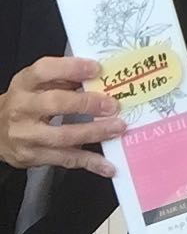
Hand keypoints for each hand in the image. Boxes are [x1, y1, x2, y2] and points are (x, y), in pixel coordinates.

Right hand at [0, 56, 124, 175]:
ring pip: (62, 136)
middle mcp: (22, 108)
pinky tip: (108, 165)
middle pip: (54, 104)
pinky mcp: (33, 157)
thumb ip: (64, 78)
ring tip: (117, 128)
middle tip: (113, 105)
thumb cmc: (26, 102)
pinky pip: (65, 159)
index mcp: (25, 83)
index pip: (44, 71)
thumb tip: (100, 77)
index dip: (71, 68)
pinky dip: (90, 162)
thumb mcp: (37, 84)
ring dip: (94, 133)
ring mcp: (26, 136)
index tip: (97, 69)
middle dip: (87, 104)